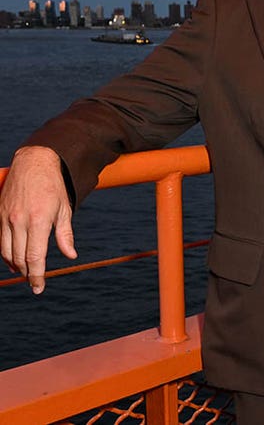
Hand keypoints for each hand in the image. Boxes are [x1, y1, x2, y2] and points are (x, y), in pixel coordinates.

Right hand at [0, 146, 75, 293]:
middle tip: (34, 283)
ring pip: (6, 251)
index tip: (39, 288)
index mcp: (39, 220)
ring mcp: (6, 217)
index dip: (37, 275)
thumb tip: (70, 256)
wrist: (33, 162)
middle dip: (27, 273)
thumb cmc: (53, 186)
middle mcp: (19, 221)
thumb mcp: (65, 209)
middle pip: (19, 258)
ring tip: (24, 272)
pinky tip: (14, 258)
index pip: (35, 257)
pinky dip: (5, 253)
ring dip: (15, 265)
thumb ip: (65, 234)